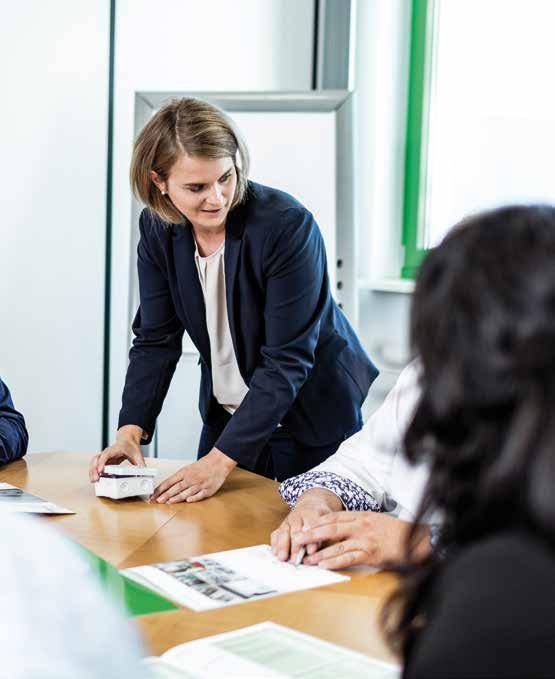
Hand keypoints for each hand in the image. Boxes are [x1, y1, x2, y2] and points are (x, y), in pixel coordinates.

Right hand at [89, 425, 144, 481]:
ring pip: (94, 462)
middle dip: (94, 469)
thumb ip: (141, 464)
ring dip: (92, 471)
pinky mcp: (104, 460)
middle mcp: (108, 452)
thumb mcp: (138, 455)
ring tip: (93, 481)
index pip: (106, 455)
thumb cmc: (131, 447)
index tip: (100, 471)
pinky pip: (96, 464)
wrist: (128, 440)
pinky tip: (95, 478)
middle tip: (95, 479)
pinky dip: (93, 471)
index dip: (102, 462)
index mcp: (115, 449)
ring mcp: (104, 456)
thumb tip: (144, 473)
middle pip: (97, 459)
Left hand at [151, 447, 236, 503]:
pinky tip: (188, 500)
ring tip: (168, 502)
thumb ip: (179, 478)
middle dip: (166, 495)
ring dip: (177, 498)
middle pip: (176, 487)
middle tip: (158, 500)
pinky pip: (200, 494)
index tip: (154, 494)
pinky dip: (194, 497)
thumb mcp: (188, 468)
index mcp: (185, 472)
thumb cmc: (203, 465)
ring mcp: (200, 484)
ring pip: (187, 492)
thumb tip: (167, 487)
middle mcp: (191, 478)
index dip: (161, 488)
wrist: (218, 462)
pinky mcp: (208, 489)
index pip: (170, 481)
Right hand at [271, 488, 342, 563]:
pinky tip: (275, 553)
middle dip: (294, 546)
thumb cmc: (321, 518)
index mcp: (311, 513)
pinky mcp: (282, 525)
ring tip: (282, 558)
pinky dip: (275, 543)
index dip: (310, 538)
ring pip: (284, 531)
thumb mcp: (326, 523)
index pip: (310, 525)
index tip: (310, 552)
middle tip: (294, 560)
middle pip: (294, 530)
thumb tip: (312, 551)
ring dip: (282, 546)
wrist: (311, 505)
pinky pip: (276, 533)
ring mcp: (288, 520)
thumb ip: (321, 535)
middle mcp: (298, 516)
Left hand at [292, 511, 429, 569]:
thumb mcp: (375, 521)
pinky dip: (335, 561)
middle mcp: (361, 525)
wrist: (417, 539)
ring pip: (338, 544)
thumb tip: (340, 528)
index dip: (318, 522)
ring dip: (321, 552)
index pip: (335, 517)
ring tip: (307, 557)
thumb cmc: (396, 532)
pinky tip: (324, 565)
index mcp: (362, 515)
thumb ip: (358, 523)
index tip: (305, 526)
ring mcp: (366, 539)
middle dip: (313, 533)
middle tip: (298, 538)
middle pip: (332, 527)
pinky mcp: (371, 553)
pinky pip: (349, 557)